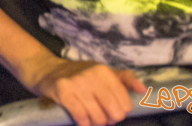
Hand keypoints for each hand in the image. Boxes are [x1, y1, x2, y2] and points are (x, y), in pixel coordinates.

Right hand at [19, 54, 142, 125]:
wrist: (47, 71)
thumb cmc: (79, 74)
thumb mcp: (102, 72)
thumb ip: (124, 79)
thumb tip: (144, 91)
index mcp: (104, 71)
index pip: (125, 104)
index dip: (120, 112)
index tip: (111, 110)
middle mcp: (92, 75)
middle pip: (114, 113)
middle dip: (109, 120)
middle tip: (101, 117)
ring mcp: (77, 83)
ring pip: (98, 118)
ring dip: (95, 123)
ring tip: (90, 119)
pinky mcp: (63, 92)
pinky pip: (82, 117)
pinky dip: (84, 123)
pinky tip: (82, 122)